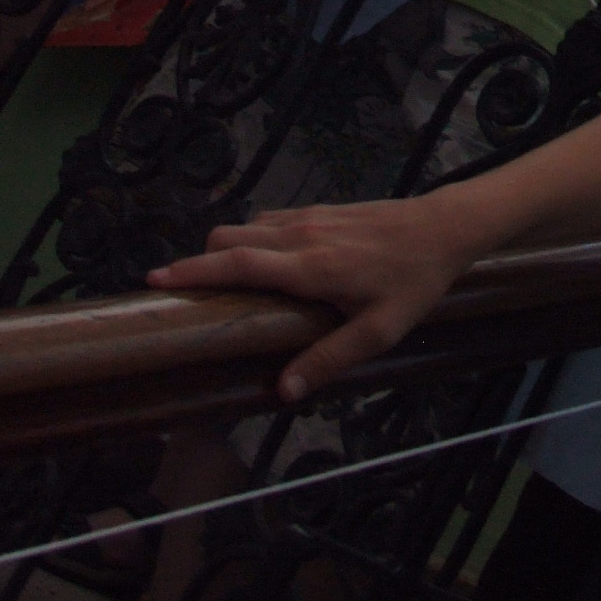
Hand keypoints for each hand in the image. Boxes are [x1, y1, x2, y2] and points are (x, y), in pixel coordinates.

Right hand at [148, 197, 479, 400]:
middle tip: (185, 293)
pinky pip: (271, 219)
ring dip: (227, 247)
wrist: (444, 227)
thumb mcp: (378, 331)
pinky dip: (253, 236)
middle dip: (201, 260)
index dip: (193, 270)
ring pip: (248, 224)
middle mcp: (301, 235)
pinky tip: (264, 261)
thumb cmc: (413, 282)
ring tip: (222, 283)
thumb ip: (329, 359)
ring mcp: (311, 217)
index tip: (155, 279)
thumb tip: (282, 390)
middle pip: (230, 237)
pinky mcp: (323, 209)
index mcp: (309, 266)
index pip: (237, 263)